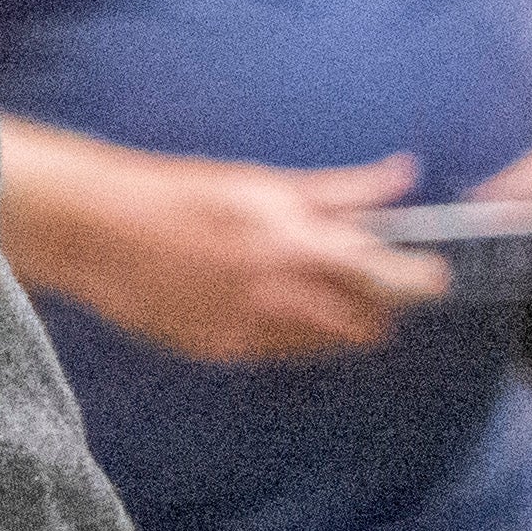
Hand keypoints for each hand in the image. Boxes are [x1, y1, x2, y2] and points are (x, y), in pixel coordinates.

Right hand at [7, 135, 445, 364]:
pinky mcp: (219, 350)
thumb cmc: (180, 194)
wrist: (98, 229)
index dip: (419, 279)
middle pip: (365, 322)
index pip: (385, 274)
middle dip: (380, 308)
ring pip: (326, 344)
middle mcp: (278, 292)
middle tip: (374, 290)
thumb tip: (402, 177)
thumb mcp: (264, 183)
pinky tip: (268, 306)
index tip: (432, 275)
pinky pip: (280, 353)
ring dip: (338, 325)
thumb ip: (341, 191)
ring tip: (318, 296)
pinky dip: (290, 334)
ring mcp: (248, 328)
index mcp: (295, 242)